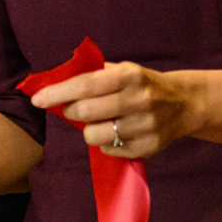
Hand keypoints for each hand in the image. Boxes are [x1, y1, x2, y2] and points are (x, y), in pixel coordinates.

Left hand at [29, 61, 199, 158]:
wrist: (184, 103)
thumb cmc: (141, 84)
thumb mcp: (122, 70)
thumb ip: (92, 75)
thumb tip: (54, 82)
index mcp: (129, 76)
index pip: (85, 85)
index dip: (58, 93)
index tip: (37, 99)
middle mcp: (139, 100)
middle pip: (86, 112)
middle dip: (71, 112)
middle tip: (74, 109)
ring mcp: (146, 125)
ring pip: (94, 136)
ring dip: (88, 130)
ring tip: (99, 122)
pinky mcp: (150, 147)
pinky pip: (109, 151)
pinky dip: (104, 144)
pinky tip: (115, 132)